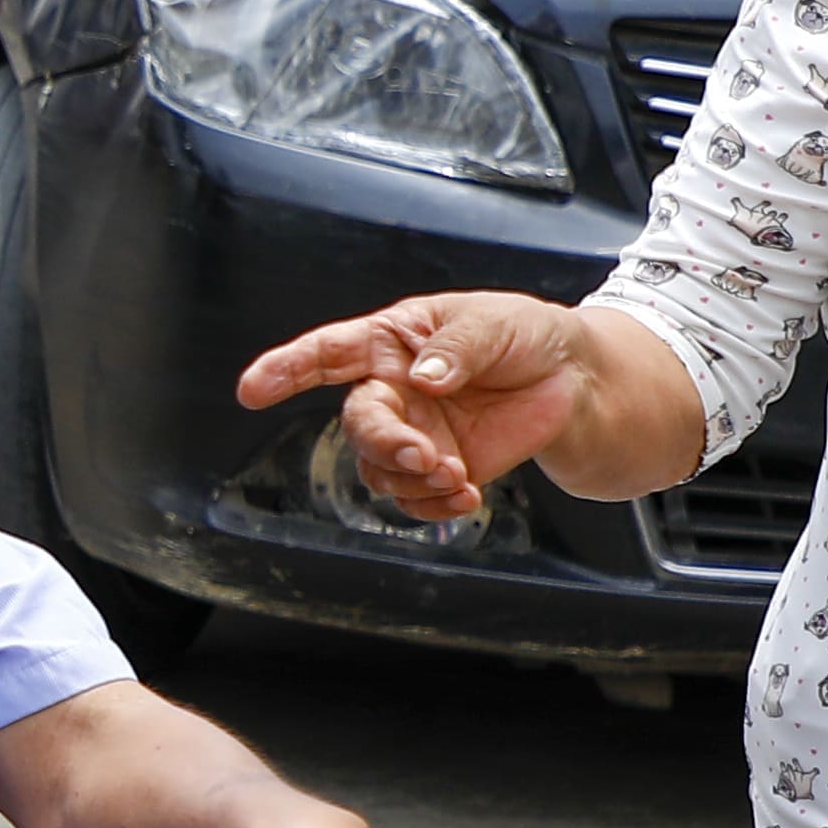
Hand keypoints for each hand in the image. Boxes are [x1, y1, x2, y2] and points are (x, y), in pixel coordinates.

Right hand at [235, 292, 597, 521]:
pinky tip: (466, 494)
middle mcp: (394, 390)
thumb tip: (424, 379)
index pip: (329, 353)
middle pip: (359, 423)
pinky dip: (434, 505)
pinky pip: (414, 499)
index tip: (252, 389)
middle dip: (384, 444)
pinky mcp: (440, 469)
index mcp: (394, 342)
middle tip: (423, 456)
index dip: (286, 369)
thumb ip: (456, 348)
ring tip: (458, 474)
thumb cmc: (527, 336)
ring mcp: (414, 432)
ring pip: (380, 469)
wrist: (575, 382)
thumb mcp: (494, 322)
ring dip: (413, 479)